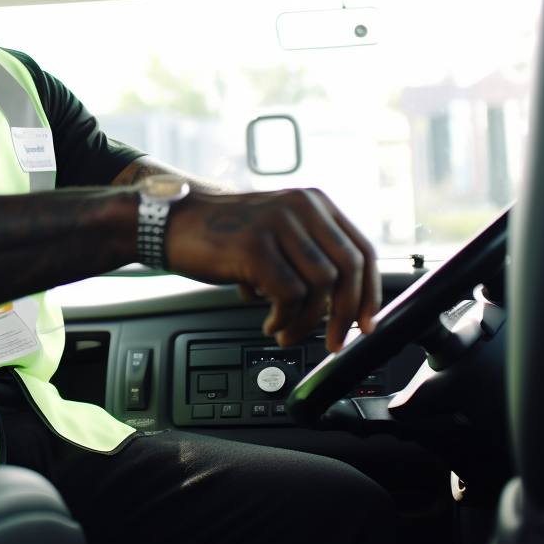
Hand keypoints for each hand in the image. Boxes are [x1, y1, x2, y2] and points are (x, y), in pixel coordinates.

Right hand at [165, 188, 380, 351]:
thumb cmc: (222, 234)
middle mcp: (300, 207)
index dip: (370, 292)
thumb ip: (308, 251)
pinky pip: (288, 296)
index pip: (361, 249)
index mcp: (312, 202)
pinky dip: (284, 319)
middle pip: (349, 269)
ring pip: (321, 287)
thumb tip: (344, 302)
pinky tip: (269, 323)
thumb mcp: (276, 229)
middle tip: (334, 340)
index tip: (367, 323)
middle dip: (346, 314)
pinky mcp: (255, 247)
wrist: (172, 224)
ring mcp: (277, 224)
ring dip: (308, 322)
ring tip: (287, 332)